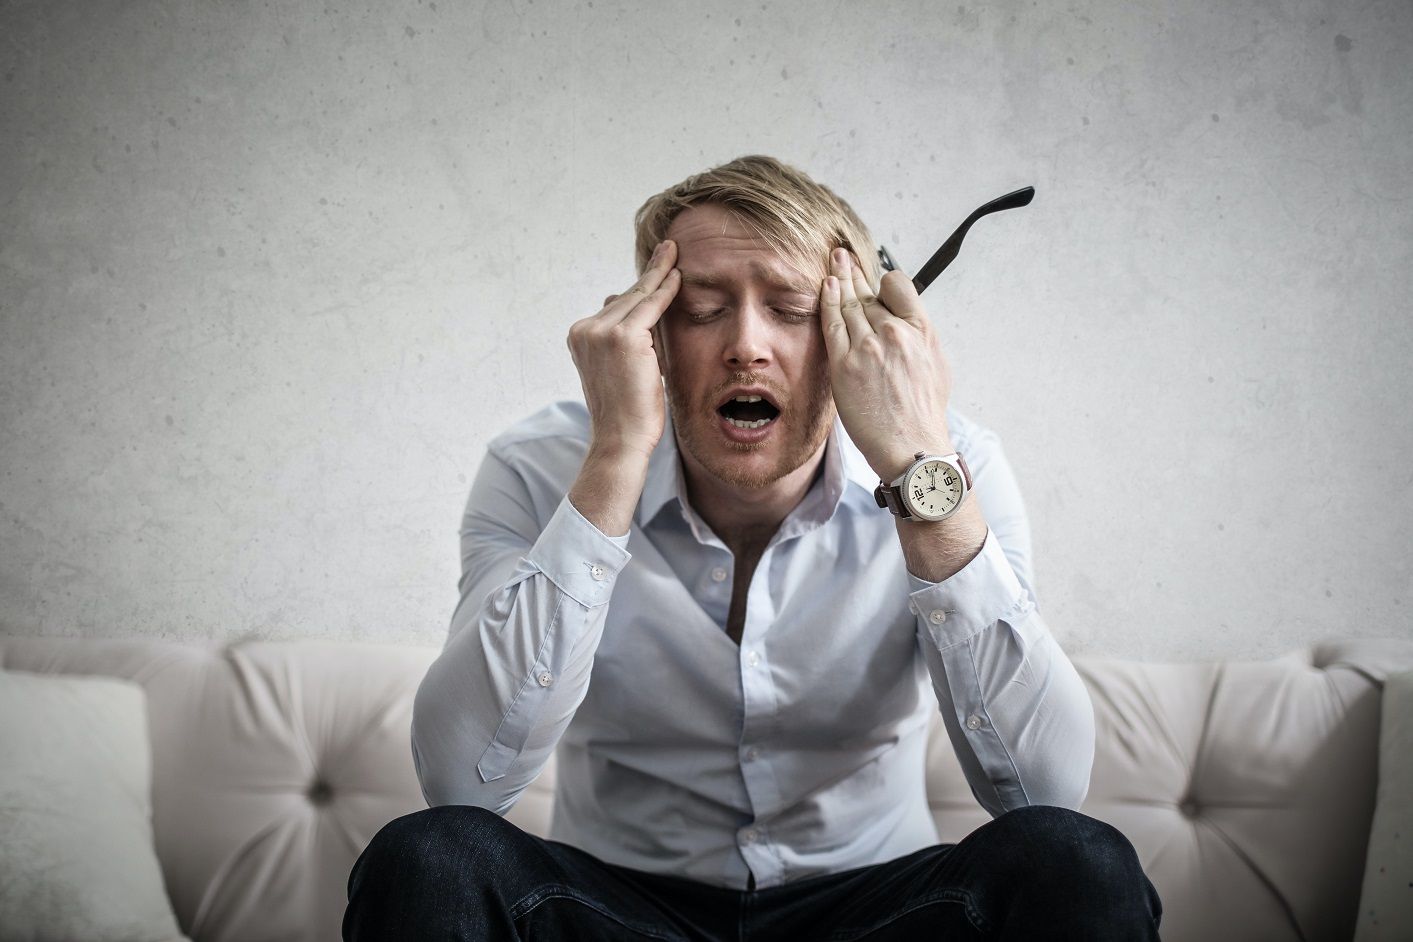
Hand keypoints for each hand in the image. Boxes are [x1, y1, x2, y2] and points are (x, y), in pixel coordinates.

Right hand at [566, 240, 679, 461]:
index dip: (637, 289)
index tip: (653, 268)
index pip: (615, 307)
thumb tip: (636, 308)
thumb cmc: (627, 412)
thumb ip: (626, 339)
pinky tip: (677, 276)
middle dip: (649, 276)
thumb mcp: (621, 369)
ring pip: (637, 299)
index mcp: (580, 337)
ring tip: (673, 252)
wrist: (621, 439)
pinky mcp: (623, 337)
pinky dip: (665, 291)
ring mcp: (601, 332)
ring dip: (658, 275)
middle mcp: (585, 330)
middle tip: (667, 249)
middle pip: (625, 297)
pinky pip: (650, 307)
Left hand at [819, 247, 953, 480]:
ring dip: (838, 280)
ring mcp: (867, 347)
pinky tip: (825, 286)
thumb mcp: (935, 365)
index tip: (876, 283)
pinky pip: (832, 324)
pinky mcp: (845, 365)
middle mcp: (894, 332)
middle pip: (868, 293)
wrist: (912, 445)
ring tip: (832, 263)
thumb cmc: (924, 412)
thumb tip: (904, 321)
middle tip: (842, 255)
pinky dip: (827, 301)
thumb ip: (918, 336)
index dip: (884, 283)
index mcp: (920, 330)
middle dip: (854, 273)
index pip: (898, 286)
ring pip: (848, 304)